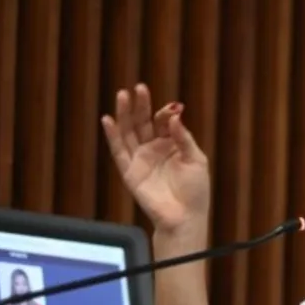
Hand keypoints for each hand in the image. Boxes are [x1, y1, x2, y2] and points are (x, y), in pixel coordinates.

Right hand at [101, 84, 210, 233]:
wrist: (185, 216)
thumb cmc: (195, 190)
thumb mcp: (196, 159)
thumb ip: (183, 137)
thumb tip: (175, 115)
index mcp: (172, 144)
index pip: (163, 122)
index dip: (164, 113)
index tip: (169, 107)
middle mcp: (154, 149)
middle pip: (143, 123)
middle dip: (140, 106)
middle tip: (137, 88)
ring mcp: (140, 159)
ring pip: (129, 132)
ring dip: (124, 115)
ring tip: (121, 96)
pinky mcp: (130, 171)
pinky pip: (118, 151)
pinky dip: (112, 135)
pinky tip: (108, 120)